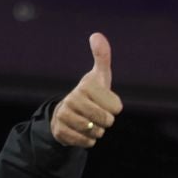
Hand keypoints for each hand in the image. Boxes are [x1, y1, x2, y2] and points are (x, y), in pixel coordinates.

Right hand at [53, 33, 119, 147]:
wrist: (67, 113)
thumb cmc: (90, 94)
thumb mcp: (99, 76)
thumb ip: (102, 57)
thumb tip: (96, 35)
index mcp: (86, 86)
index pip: (116, 107)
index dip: (114, 108)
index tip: (104, 102)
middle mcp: (72, 98)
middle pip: (106, 120)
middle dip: (106, 121)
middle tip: (98, 115)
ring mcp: (64, 115)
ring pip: (96, 132)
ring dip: (97, 132)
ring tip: (90, 123)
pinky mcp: (60, 131)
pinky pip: (86, 142)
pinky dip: (88, 141)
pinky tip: (82, 132)